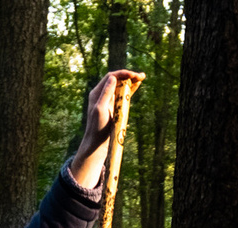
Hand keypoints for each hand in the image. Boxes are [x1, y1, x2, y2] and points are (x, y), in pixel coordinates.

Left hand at [67, 69, 147, 189]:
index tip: (133, 75)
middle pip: (116, 80)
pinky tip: (137, 85)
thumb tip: (113, 77)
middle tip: (141, 76)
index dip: (122, 74)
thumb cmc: (97, 127)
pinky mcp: (113, 106)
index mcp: (97, 92)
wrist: (96, 142)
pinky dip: (130, 89)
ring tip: (141, 77)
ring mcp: (108, 100)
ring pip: (120, 86)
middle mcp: (102, 94)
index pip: (111, 77)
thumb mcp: (101, 109)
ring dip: (131, 81)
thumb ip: (106, 93)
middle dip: (128, 76)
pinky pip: (122, 94)